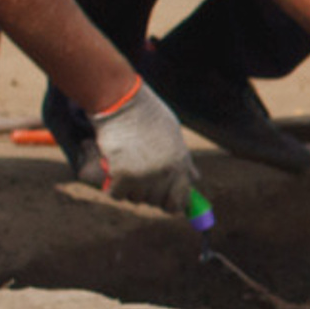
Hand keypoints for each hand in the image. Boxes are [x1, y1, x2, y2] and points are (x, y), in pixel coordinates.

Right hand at [90, 79, 199, 212]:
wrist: (123, 103)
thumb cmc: (147, 115)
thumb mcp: (173, 135)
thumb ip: (183, 159)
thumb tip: (195, 178)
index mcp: (181, 162)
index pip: (181, 198)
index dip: (173, 205)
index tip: (166, 206)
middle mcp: (166, 172)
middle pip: (157, 201)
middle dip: (148, 195)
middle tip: (138, 181)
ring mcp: (145, 175)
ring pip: (136, 198)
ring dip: (130, 189)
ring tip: (126, 169)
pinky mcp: (123, 175)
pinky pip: (117, 194)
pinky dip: (113, 187)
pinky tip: (114, 172)